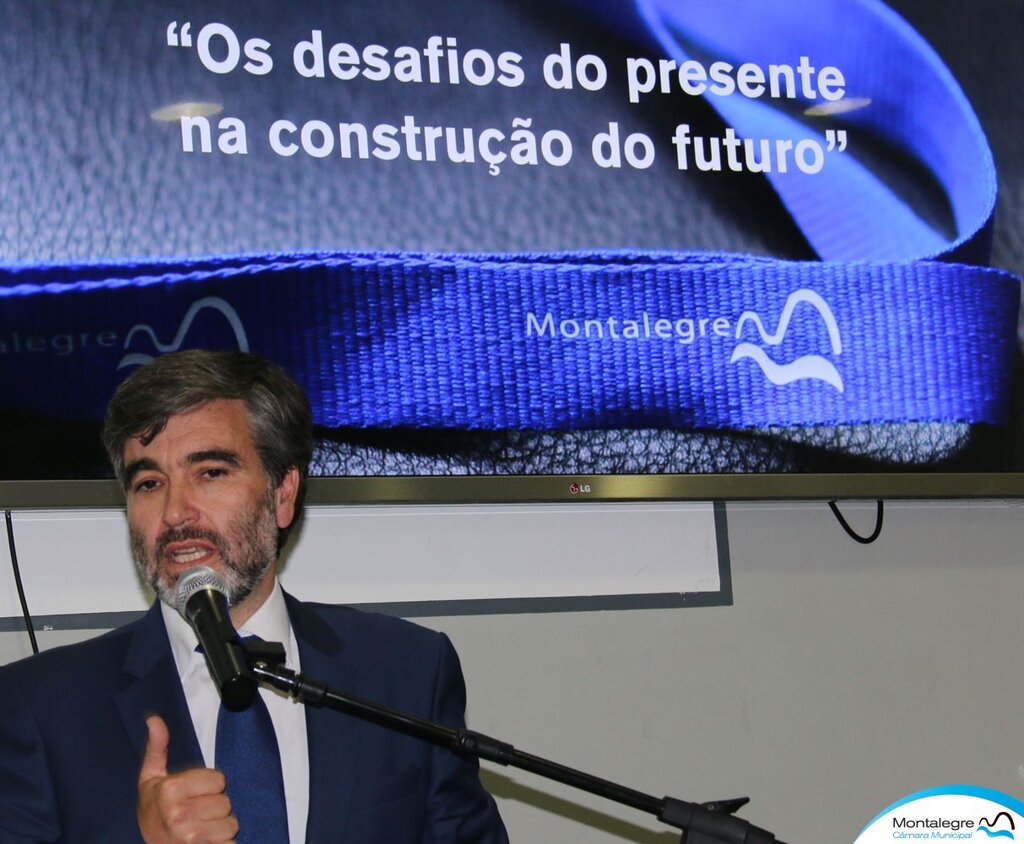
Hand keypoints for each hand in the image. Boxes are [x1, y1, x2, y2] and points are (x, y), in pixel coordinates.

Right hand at [137, 715, 238, 843]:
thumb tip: (153, 719)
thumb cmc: (153, 812)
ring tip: (202, 831)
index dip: (209, 787)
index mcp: (170, 791)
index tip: (193, 795)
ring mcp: (191, 839)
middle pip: (226, 802)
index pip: (219, 779)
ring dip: (221, 829)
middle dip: (215, 808)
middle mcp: (180, 815)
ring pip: (232, 825)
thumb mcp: (150, 780)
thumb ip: (157, 748)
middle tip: (197, 815)